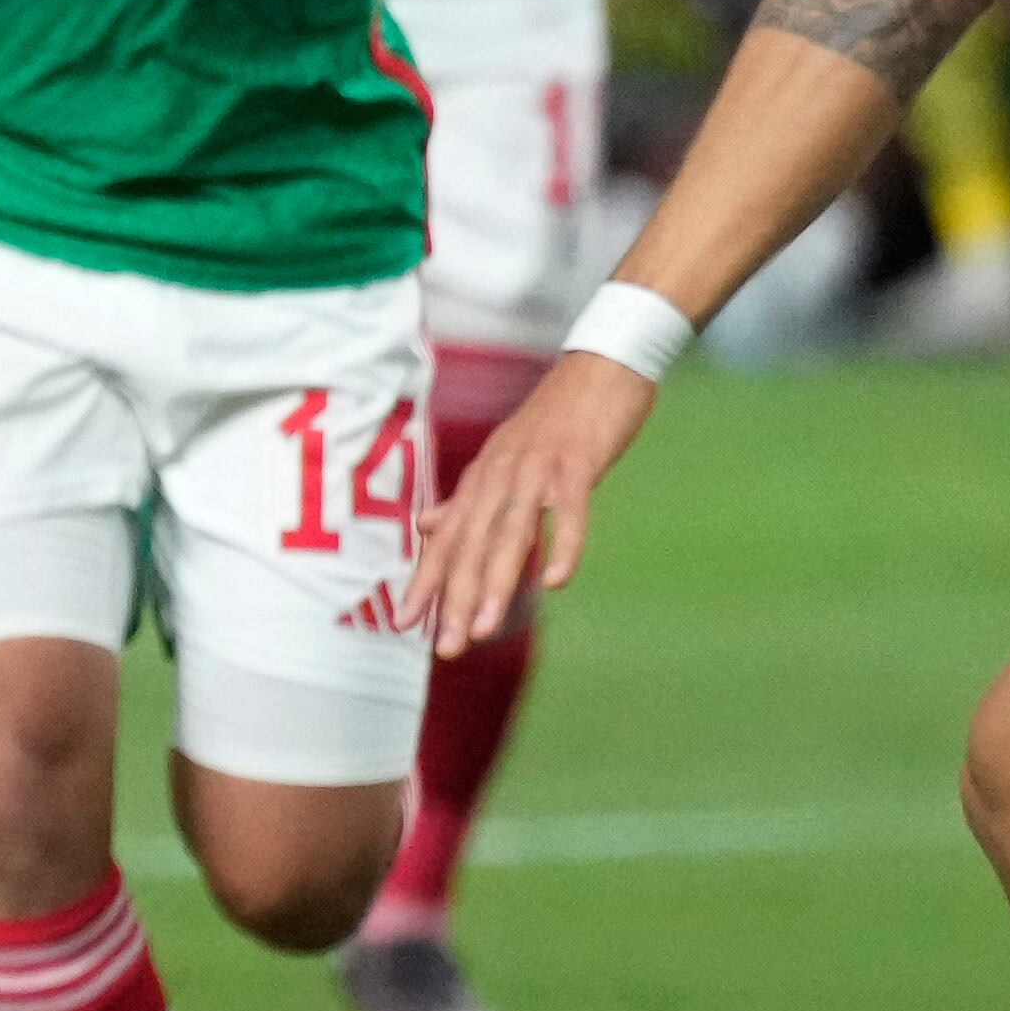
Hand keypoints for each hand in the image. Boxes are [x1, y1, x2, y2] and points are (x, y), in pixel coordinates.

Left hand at [412, 350, 655, 658]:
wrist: (602, 363)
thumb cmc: (557, 417)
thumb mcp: (504, 456)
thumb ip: (469, 497)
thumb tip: (429, 525)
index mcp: (483, 477)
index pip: (446, 537)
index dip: (426, 581)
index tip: (406, 625)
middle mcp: (500, 474)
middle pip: (471, 543)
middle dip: (454, 598)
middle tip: (445, 647)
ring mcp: (537, 468)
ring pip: (510, 532)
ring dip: (495, 582)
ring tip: (483, 629)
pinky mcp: (577, 463)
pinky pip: (567, 509)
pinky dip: (562, 544)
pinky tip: (555, 582)